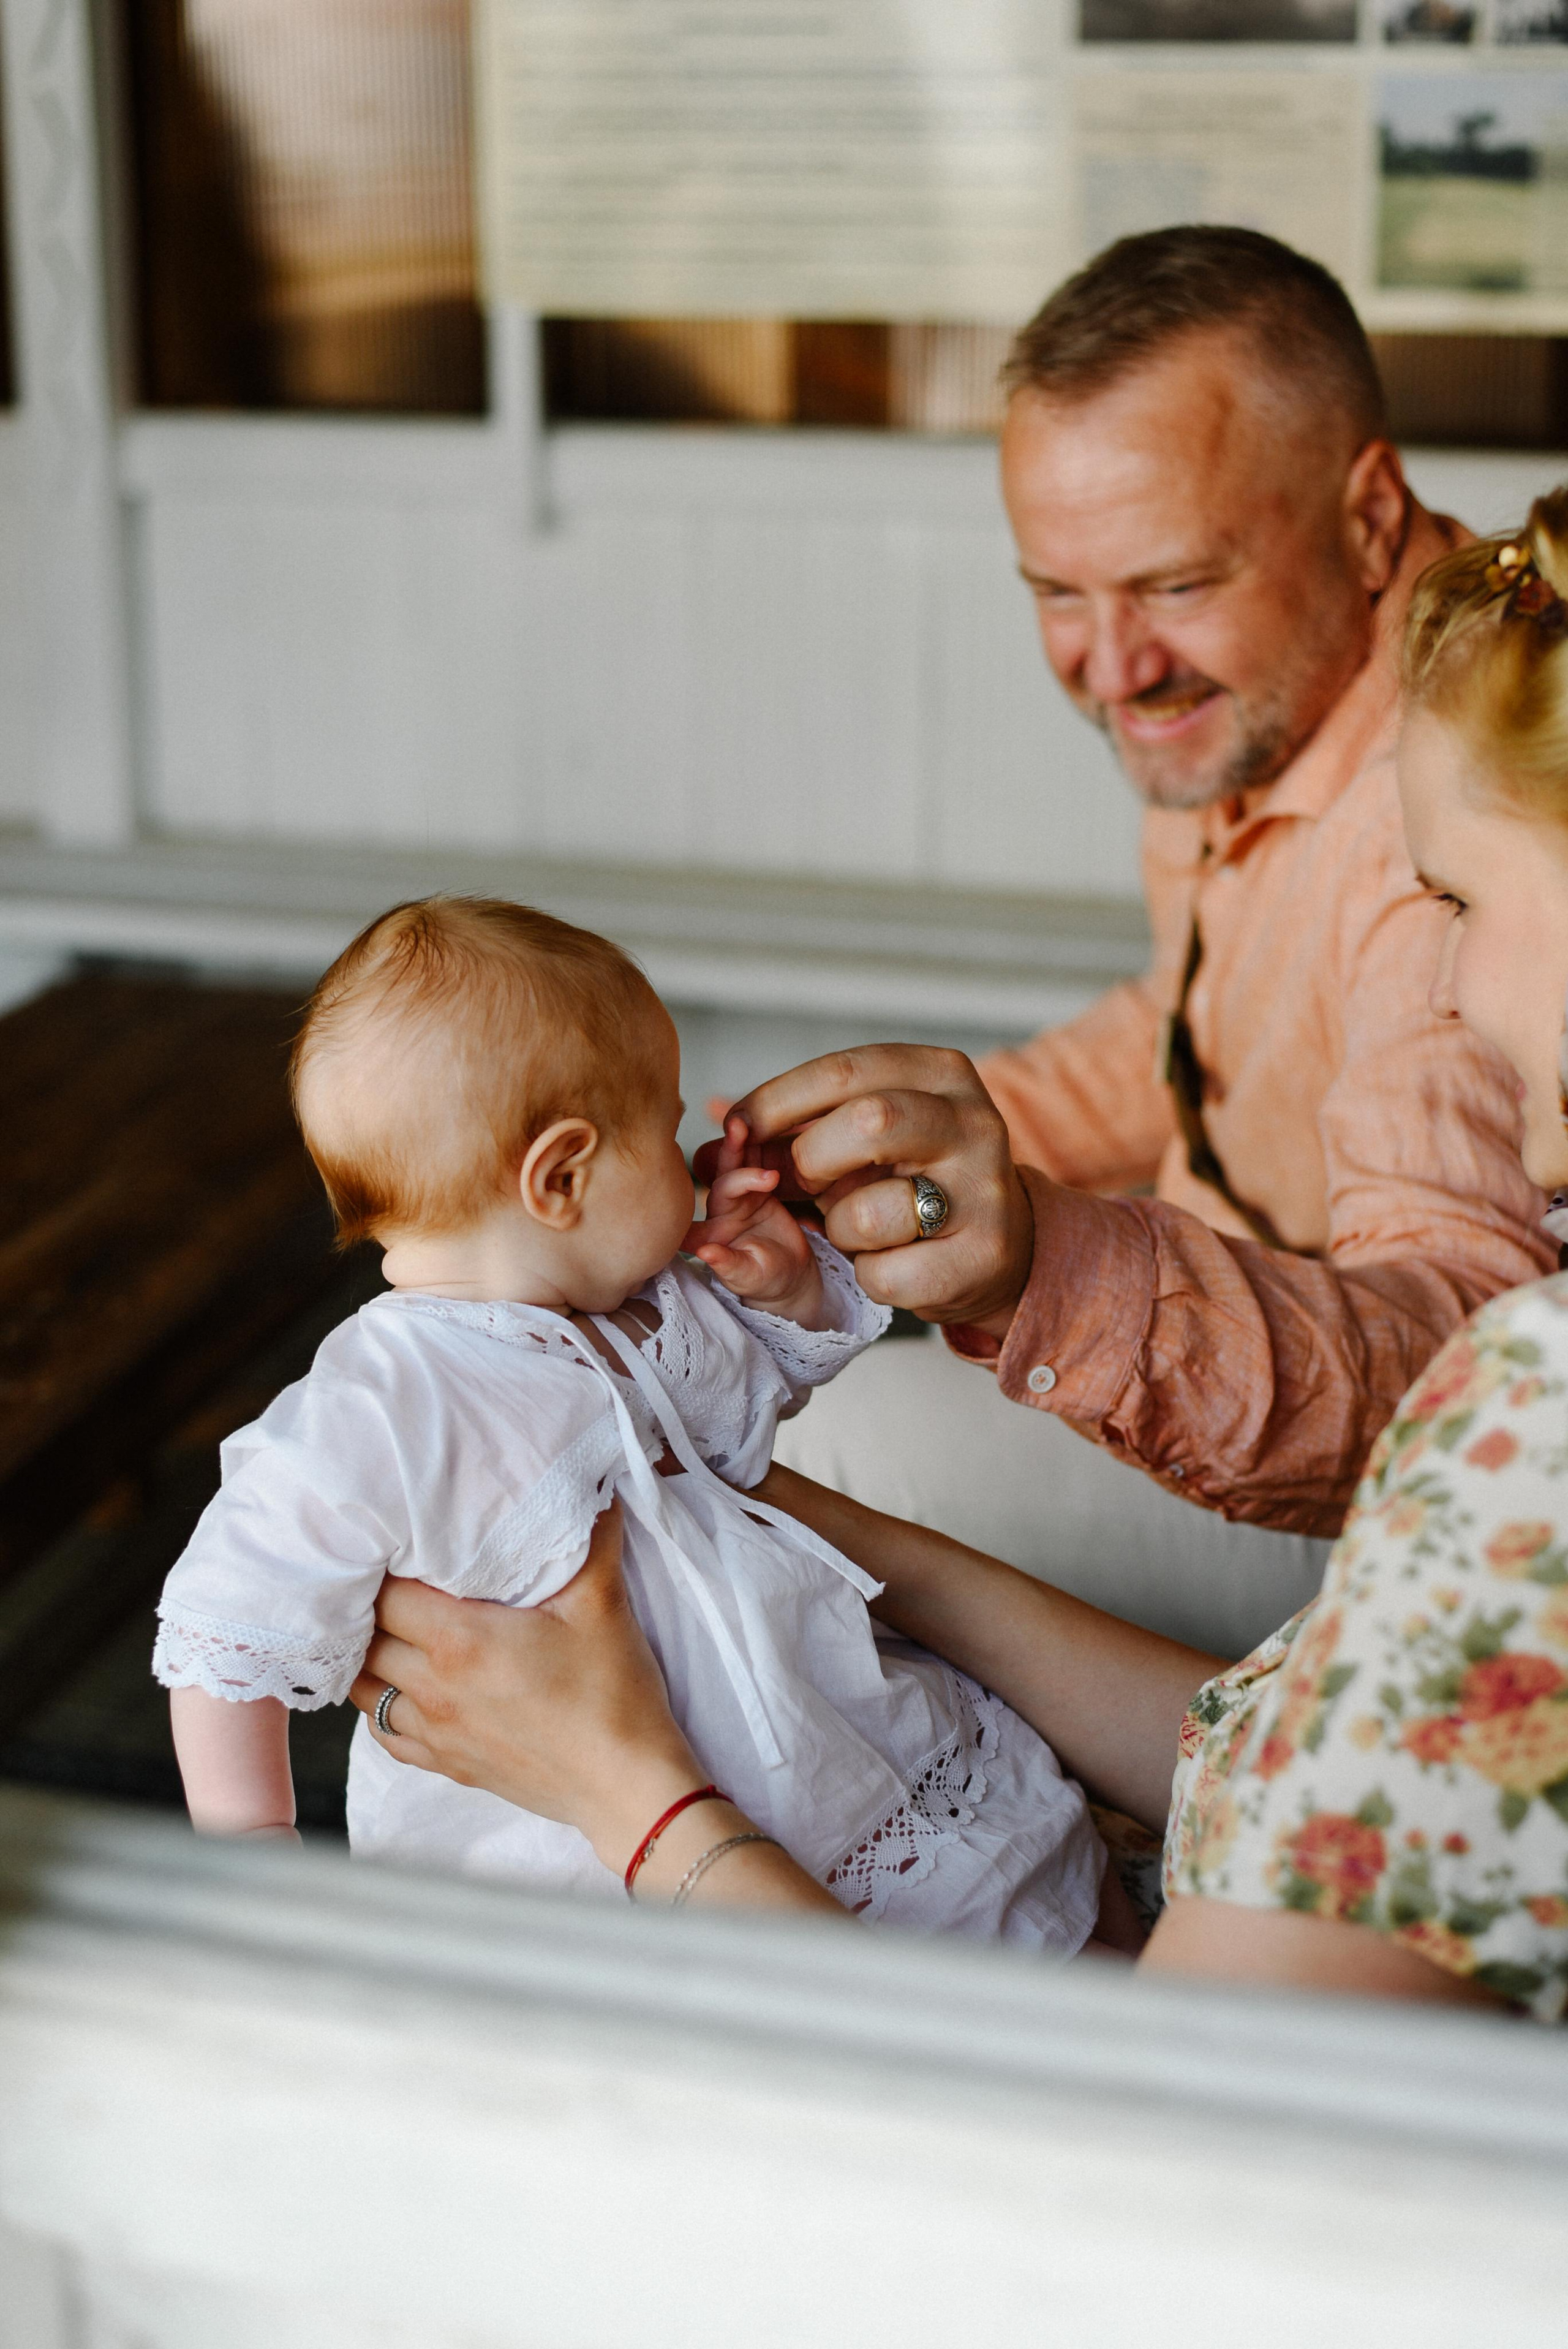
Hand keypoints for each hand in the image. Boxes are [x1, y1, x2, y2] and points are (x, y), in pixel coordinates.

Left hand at [349, 1502, 703, 1875]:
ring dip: (368, 1653)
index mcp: (461, 1641)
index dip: (382, 1565)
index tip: (393, 1544)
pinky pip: (384, 1732)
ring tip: (385, 1626)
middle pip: (365, 1636)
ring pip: (363, 1685)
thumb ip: (590, 1538)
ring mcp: (436, 1732)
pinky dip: (380, 1704)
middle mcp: (434, 1688)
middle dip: (369, 1604)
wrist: (628, 1786)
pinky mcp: (447, 1765)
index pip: (385, 1594)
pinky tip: (400, 1684)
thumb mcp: (603, 1604)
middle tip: (383, 1575)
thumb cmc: (614, 1695)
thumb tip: (592, 1485)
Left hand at [684, 1120, 826, 1325]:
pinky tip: (762, 1126)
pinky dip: (759, 1148)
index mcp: (709, 1237)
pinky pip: (757, 1165)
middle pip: (721, 1181)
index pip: (695, 1216)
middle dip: (727, 1159)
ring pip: (737, 1167)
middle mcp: (720, 1213)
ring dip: (739, 1145)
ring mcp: (740, 1198)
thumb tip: (705, 1254)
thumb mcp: (747, 1277)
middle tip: (737, 1135)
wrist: (790, 1274)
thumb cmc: (764, 1281)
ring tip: (742, 1124)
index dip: (692, 1202)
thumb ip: (727, 1266)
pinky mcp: (759, 1189)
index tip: (706, 1184)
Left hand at [701, 1047, 1034, 1337]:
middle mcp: (975, 1123)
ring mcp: (984, 1192)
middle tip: (802, 1181)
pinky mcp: (980, 1258)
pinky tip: (891, 1260)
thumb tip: (711, 1118)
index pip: (843, 1072)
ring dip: (840, 1227)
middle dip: (811, 1160)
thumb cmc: (911, 1177)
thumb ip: (798, 1122)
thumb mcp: (866, 1133)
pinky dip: (868, 1273)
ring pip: (867, 1210)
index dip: (776, 1103)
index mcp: (943, 1073)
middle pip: (866, 1123)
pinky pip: (884, 1272)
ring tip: (860, 1225)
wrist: (999, 1247)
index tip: (738, 1129)